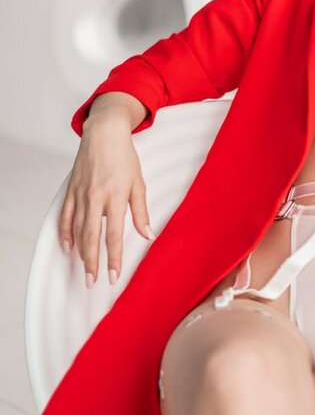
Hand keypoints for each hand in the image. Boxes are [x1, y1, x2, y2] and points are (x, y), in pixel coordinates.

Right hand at [59, 116, 154, 287]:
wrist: (104, 133)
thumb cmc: (124, 157)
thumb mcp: (138, 183)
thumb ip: (141, 212)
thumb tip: (149, 235)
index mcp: (115, 197)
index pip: (113, 235)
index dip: (113, 257)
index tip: (113, 276)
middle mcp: (95, 198)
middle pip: (91, 237)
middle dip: (93, 262)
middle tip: (93, 281)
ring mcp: (81, 194)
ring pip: (77, 229)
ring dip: (80, 252)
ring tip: (85, 270)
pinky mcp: (71, 190)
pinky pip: (66, 215)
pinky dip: (65, 232)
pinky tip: (68, 247)